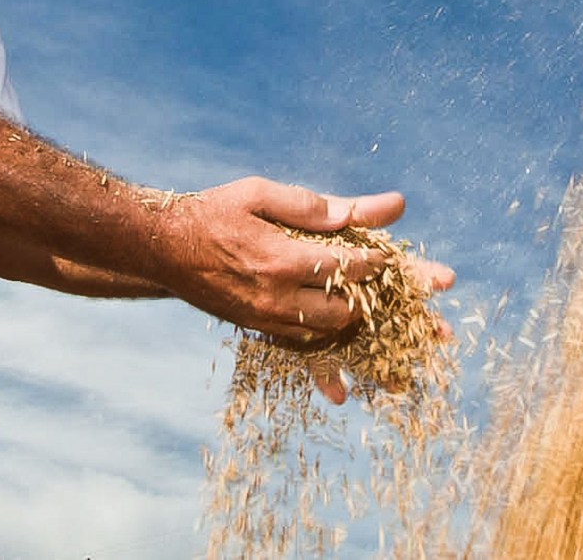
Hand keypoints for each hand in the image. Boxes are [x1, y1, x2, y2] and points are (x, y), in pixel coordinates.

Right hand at [166, 177, 453, 400]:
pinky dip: (323, 364)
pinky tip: (344, 387)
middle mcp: (277, 298)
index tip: (408, 263)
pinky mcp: (256, 329)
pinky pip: (298, 352)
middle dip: (385, 307)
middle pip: (347, 311)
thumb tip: (369, 209)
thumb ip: (314, 205)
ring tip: (401, 351)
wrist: (162, 248)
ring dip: (362, 337)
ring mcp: (265, 319)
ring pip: (327, 336)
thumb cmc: (214, 212)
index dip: (383, 263)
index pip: (350, 266)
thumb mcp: (262, 194)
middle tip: (421, 312)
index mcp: (282, 259)